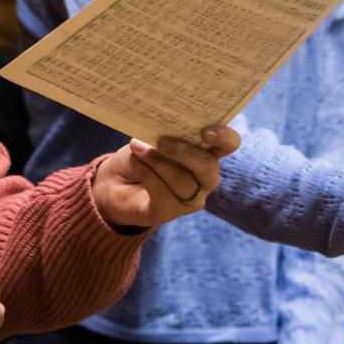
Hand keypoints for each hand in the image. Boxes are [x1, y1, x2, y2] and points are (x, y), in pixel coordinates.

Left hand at [92, 125, 240, 229]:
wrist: (115, 179)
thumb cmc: (140, 152)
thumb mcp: (151, 137)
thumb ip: (165, 134)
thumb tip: (164, 132)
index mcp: (206, 151)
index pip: (228, 144)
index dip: (224, 138)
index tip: (206, 131)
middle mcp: (204, 177)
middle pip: (209, 168)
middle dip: (184, 153)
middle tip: (161, 142)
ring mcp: (190, 198)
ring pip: (183, 182)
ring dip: (157, 162)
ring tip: (137, 149)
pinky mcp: (170, 212)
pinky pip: (165, 196)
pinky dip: (148, 176)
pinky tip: (137, 164)